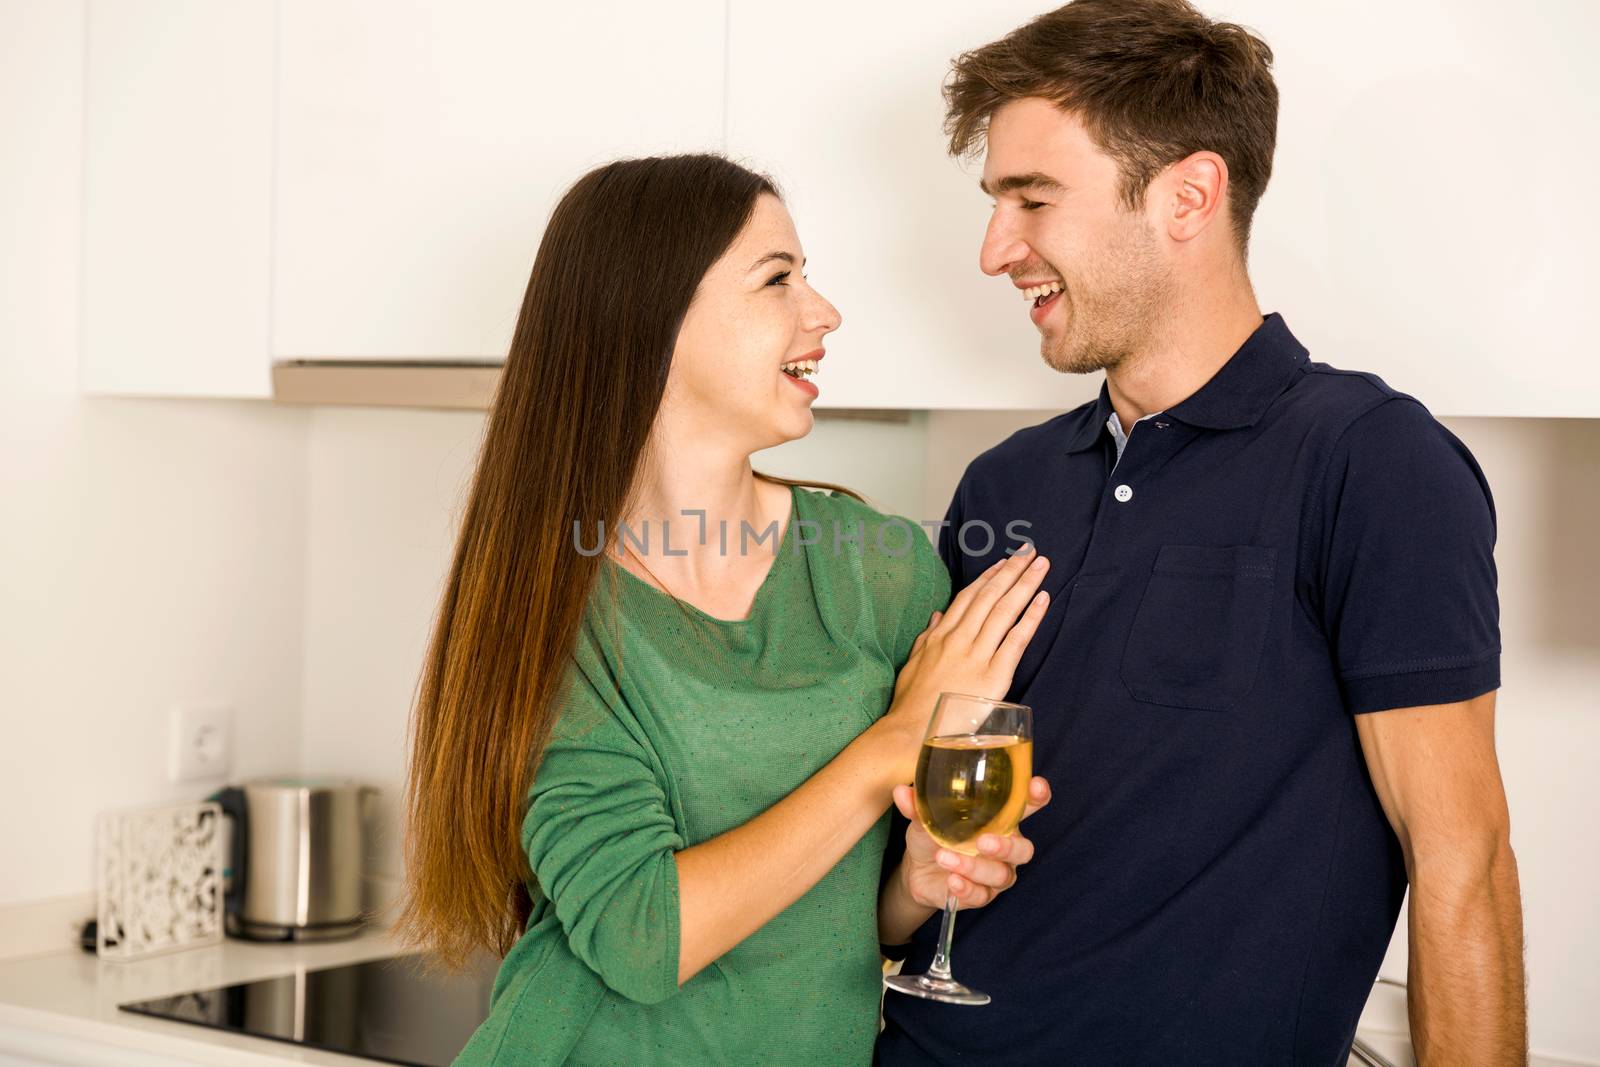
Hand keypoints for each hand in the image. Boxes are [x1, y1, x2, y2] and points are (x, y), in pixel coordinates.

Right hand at [879, 544, 1050, 777]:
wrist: (909, 733)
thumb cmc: (910, 705)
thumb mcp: (912, 663)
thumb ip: (927, 638)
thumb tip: (937, 617)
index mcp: (940, 636)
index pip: (968, 597)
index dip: (989, 577)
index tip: (1004, 562)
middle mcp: (959, 639)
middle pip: (990, 595)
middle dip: (1012, 570)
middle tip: (1030, 552)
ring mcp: (976, 655)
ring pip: (1004, 610)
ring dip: (1025, 584)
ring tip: (1041, 565)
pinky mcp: (994, 675)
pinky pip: (1017, 640)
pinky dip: (1031, 617)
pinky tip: (1043, 599)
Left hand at [893, 776, 1050, 909]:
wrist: (916, 871)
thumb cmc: (931, 835)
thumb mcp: (922, 818)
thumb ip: (917, 806)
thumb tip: (902, 792)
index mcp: (999, 820)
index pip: (1028, 806)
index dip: (1037, 797)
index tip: (1036, 786)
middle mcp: (1005, 847)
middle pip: (1023, 849)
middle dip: (1006, 846)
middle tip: (982, 842)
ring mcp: (996, 874)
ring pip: (1001, 875)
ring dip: (974, 867)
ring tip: (945, 858)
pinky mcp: (981, 895)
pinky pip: (982, 895)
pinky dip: (967, 888)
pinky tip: (952, 881)